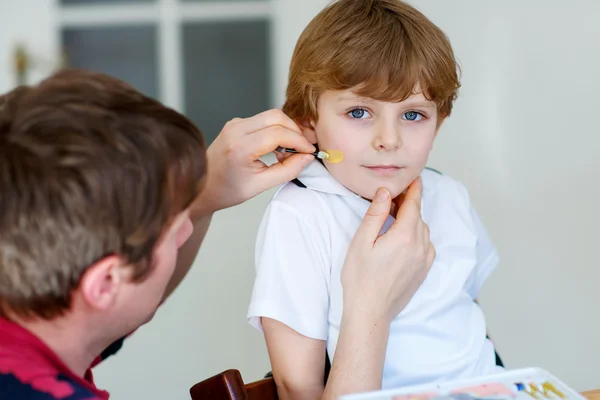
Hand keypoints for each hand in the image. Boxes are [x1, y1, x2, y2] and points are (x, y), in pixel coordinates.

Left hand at [190, 109, 314, 216]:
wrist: (203, 187)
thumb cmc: (226, 190)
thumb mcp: (260, 186)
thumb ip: (287, 171)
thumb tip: (306, 158)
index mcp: (240, 147)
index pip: (278, 133)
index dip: (299, 141)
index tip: (309, 151)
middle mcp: (236, 130)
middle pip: (277, 116)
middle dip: (295, 131)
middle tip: (301, 150)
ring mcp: (235, 124)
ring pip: (271, 115)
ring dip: (286, 130)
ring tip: (286, 153)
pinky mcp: (236, 124)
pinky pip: (263, 119)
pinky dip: (276, 130)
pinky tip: (275, 148)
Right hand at [341, 178, 435, 322]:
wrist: (370, 312)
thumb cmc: (360, 278)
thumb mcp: (362, 241)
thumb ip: (376, 214)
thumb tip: (385, 192)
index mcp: (405, 236)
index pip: (414, 204)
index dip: (414, 189)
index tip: (415, 177)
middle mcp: (420, 246)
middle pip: (418, 216)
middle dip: (409, 204)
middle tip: (393, 197)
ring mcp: (424, 260)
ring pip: (423, 230)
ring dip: (412, 220)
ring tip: (395, 217)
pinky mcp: (423, 271)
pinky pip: (426, 245)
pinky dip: (417, 236)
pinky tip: (402, 238)